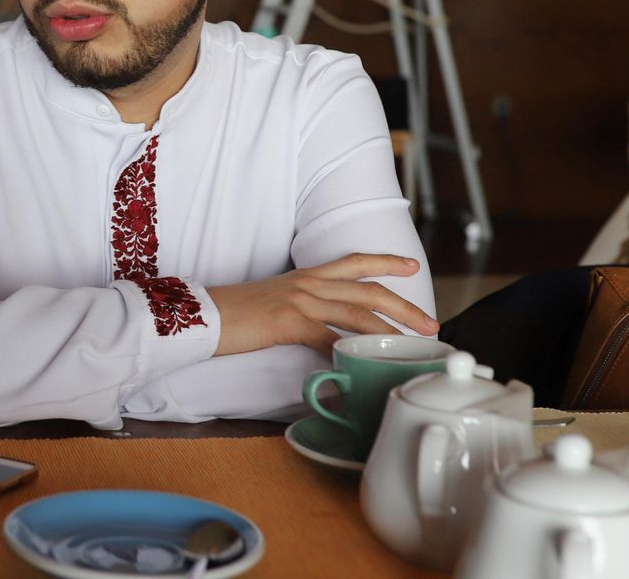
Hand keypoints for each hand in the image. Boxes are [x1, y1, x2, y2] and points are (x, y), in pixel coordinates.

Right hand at [206, 254, 436, 356]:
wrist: (198, 314)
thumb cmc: (230, 315)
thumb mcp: (271, 305)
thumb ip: (299, 313)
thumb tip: (320, 333)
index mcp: (304, 276)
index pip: (353, 263)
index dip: (385, 261)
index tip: (410, 264)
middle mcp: (307, 283)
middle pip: (368, 290)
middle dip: (404, 305)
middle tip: (430, 322)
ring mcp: (299, 300)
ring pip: (358, 313)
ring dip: (391, 330)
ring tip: (413, 345)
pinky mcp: (288, 321)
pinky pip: (328, 339)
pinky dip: (348, 354)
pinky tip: (362, 366)